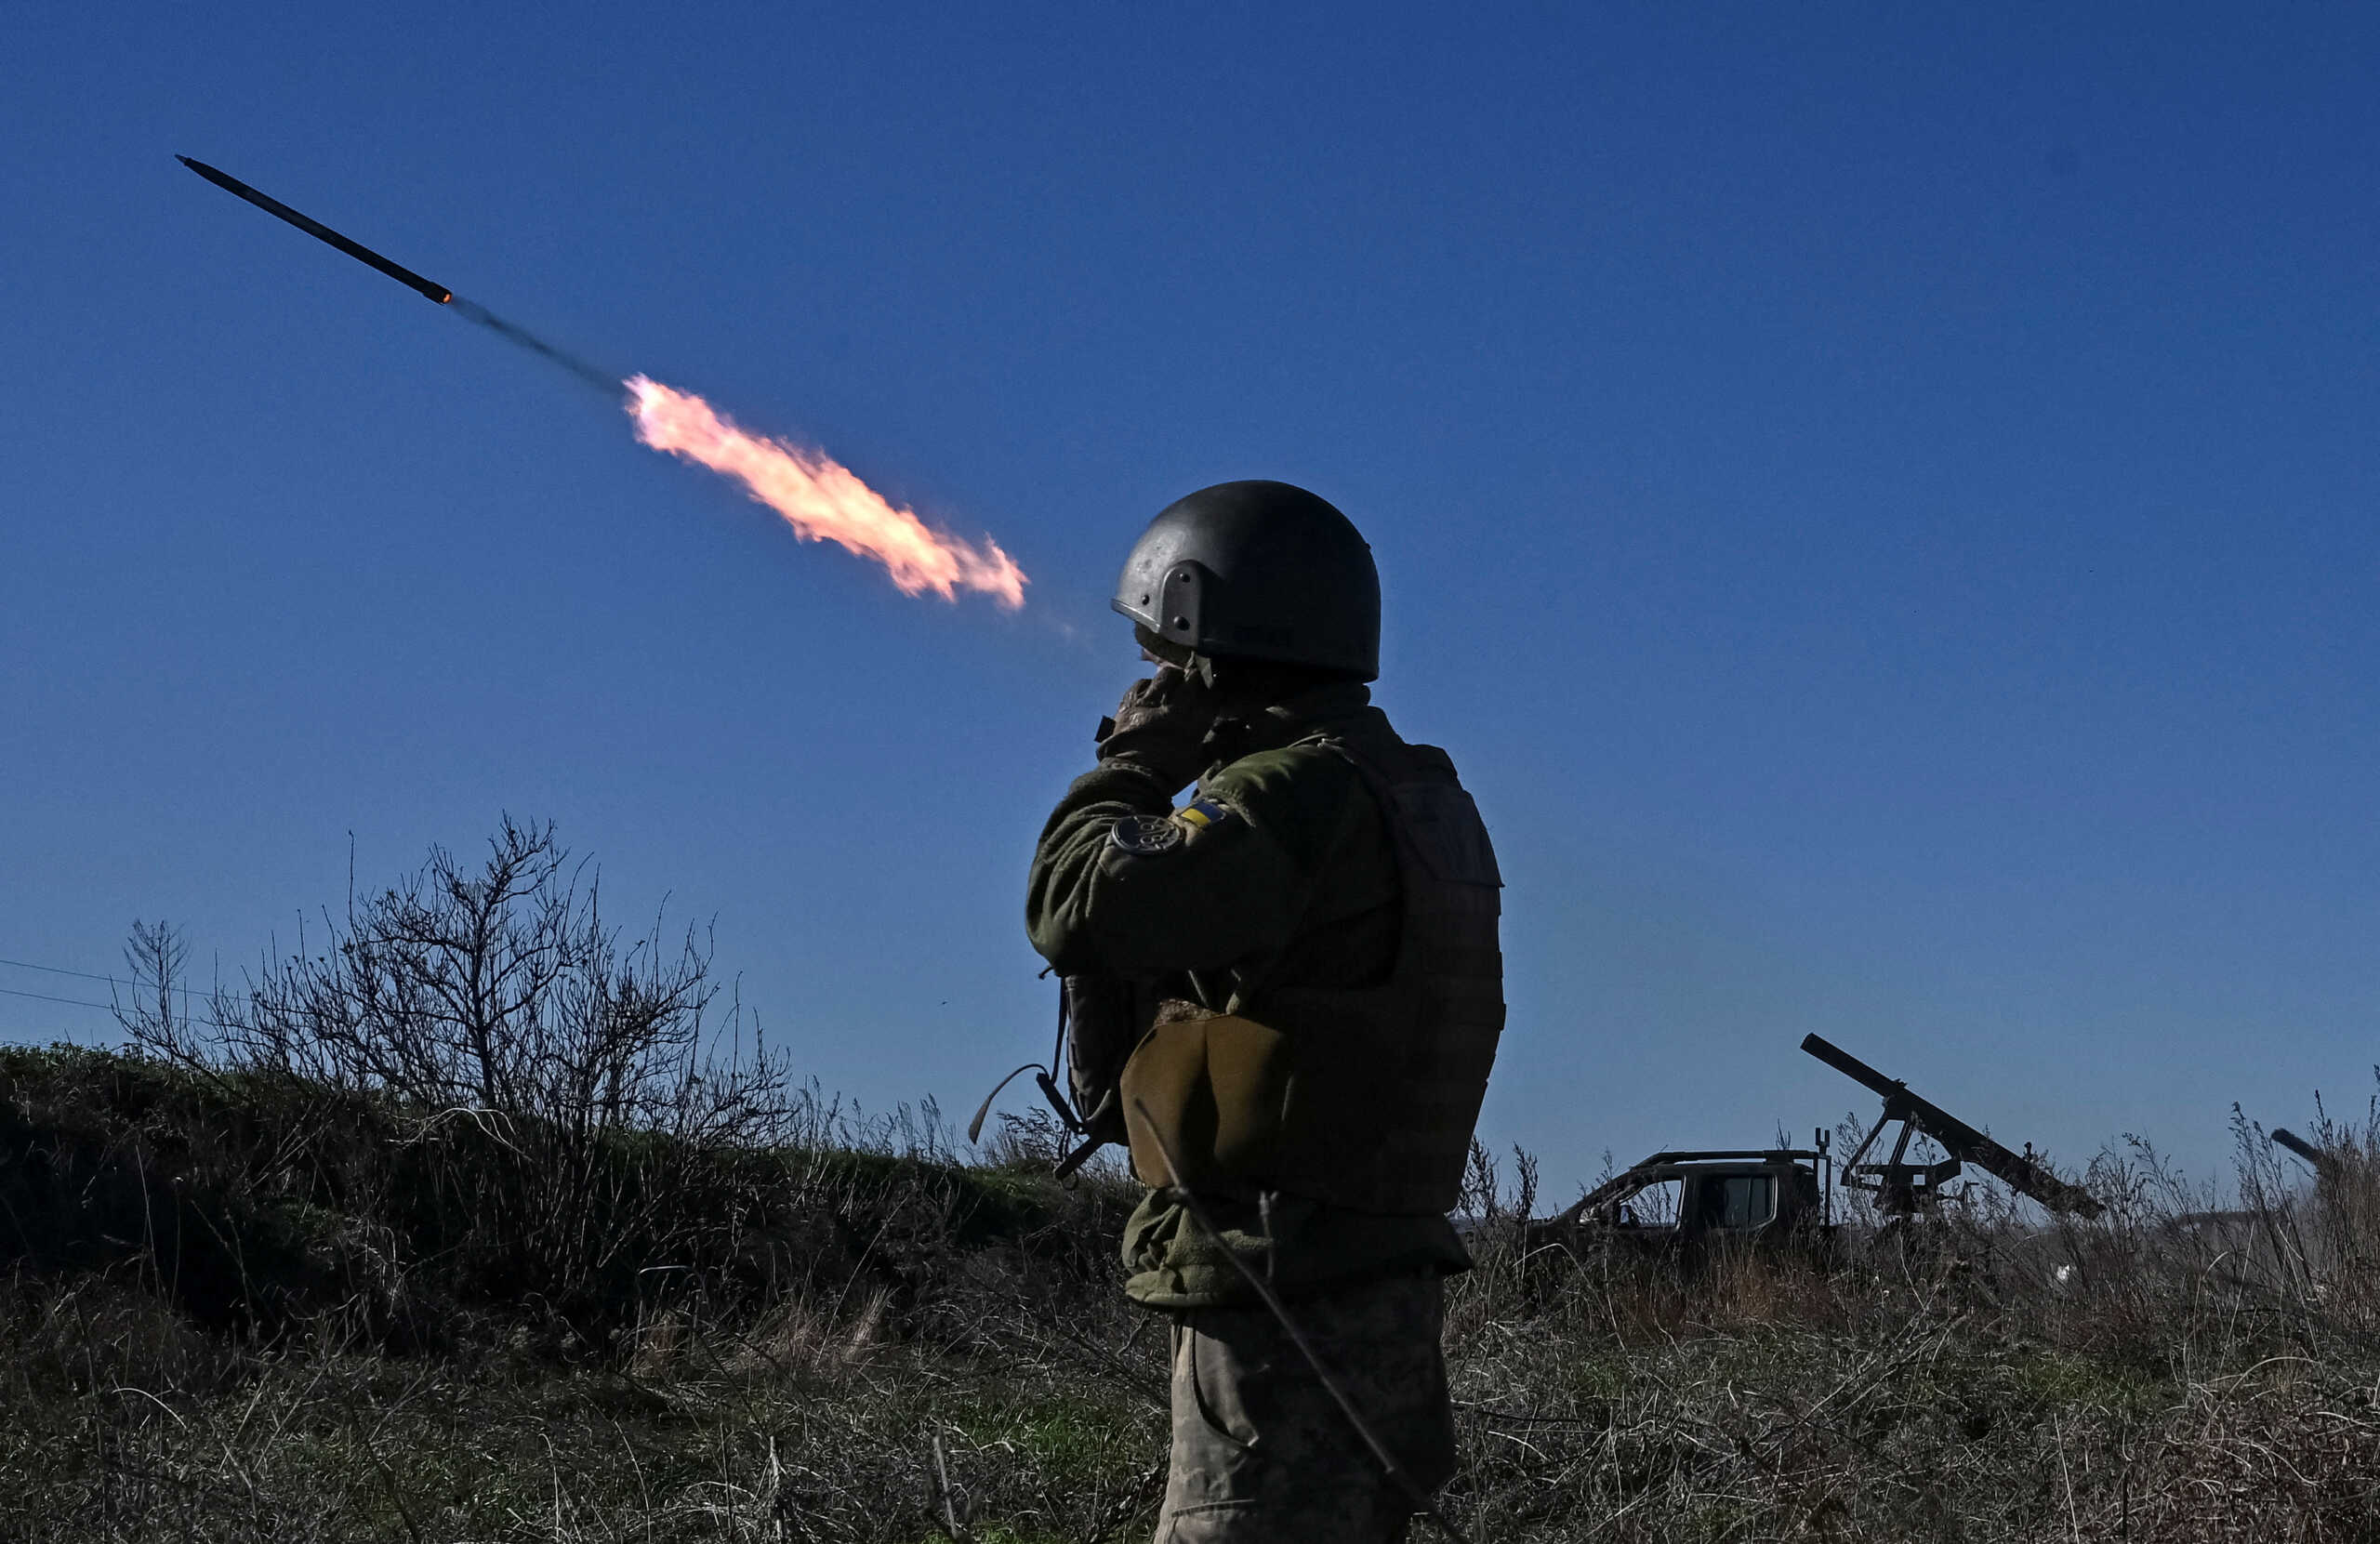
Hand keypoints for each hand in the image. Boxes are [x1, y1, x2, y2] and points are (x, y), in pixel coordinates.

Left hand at [1095, 665, 1218, 791]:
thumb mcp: (1200, 763)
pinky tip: (1152, 691)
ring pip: (1166, 675)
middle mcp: (1173, 708)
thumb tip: (1235, 730)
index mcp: (1193, 723)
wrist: (1132, 779)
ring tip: (1175, 682)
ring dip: (1174, 677)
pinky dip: (1149, 684)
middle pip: (1191, 680)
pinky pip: (1141, 683)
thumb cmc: (1169, 775)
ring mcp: (1149, 703)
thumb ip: (1217, 744)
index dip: (1217, 690)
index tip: (1217, 690)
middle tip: (1197, 682)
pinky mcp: (1129, 703)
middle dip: (1197, 679)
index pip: (1212, 696)